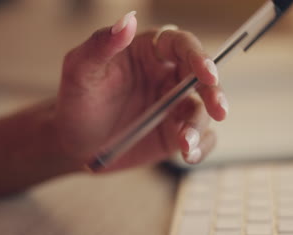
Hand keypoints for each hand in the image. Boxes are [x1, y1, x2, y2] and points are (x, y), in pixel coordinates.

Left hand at [55, 11, 227, 169]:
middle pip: (202, 78)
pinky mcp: (175, 133)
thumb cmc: (76, 100)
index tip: (206, 74)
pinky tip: (189, 156)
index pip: (181, 46)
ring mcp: (174, 107)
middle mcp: (168, 76)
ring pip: (201, 111)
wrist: (73, 142)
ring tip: (185, 144)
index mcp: (149, 52)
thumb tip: (127, 21)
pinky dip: (200, 148)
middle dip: (214, 94)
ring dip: (199, 126)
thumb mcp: (80, 70)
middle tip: (218, 110)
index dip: (199, 57)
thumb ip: (102, 45)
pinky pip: (198, 138)